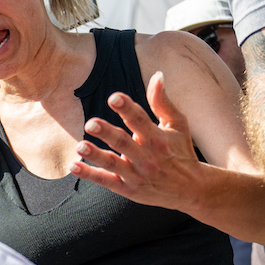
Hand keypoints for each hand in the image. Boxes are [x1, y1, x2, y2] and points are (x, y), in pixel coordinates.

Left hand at [69, 72, 203, 207]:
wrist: (190, 189)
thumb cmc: (181, 151)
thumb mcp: (178, 125)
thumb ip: (162, 102)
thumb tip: (157, 75)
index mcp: (158, 139)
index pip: (140, 121)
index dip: (127, 108)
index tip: (114, 98)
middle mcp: (147, 158)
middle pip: (124, 143)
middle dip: (108, 133)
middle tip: (90, 123)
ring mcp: (136, 175)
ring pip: (113, 164)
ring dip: (96, 156)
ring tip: (80, 146)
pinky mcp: (128, 189)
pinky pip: (106, 181)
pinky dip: (90, 175)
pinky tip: (74, 166)